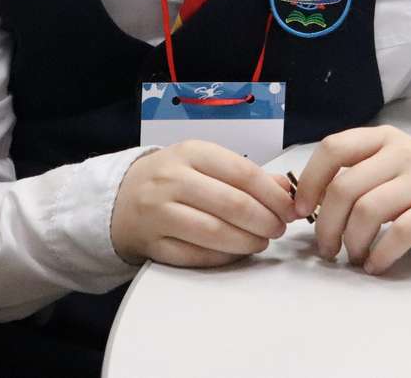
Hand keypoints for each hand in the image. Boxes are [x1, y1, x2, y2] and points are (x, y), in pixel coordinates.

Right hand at [110, 140, 295, 267]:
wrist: (121, 198)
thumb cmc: (172, 178)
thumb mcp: (205, 163)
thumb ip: (246, 174)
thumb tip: (285, 189)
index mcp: (190, 153)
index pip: (242, 173)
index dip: (273, 195)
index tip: (290, 209)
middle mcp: (171, 180)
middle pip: (231, 205)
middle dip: (264, 221)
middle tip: (278, 228)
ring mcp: (158, 213)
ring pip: (214, 233)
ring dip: (247, 241)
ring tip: (261, 242)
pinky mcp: (152, 244)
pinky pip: (196, 256)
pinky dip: (223, 258)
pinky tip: (236, 253)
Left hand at [291, 125, 410, 274]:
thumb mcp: (385, 162)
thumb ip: (351, 172)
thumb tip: (304, 202)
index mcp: (381, 139)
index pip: (333, 148)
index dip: (310, 181)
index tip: (300, 211)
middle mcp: (401, 153)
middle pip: (345, 188)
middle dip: (326, 225)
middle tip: (327, 248)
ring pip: (369, 211)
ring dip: (352, 242)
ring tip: (354, 257)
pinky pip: (401, 232)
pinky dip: (381, 254)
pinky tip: (375, 264)